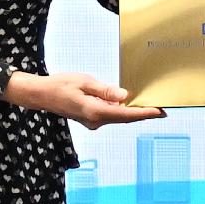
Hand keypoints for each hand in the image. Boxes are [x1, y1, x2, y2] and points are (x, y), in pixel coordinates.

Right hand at [5, 70, 165, 127]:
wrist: (41, 95)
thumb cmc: (60, 85)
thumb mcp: (85, 81)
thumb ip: (106, 90)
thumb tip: (125, 97)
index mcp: (94, 112)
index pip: (126, 115)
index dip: (145, 114)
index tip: (160, 112)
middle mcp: (95, 121)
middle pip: (125, 118)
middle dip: (143, 113)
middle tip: (162, 108)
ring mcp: (93, 122)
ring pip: (118, 116)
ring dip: (132, 111)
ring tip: (150, 104)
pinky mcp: (91, 119)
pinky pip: (110, 114)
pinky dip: (121, 109)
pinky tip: (128, 103)